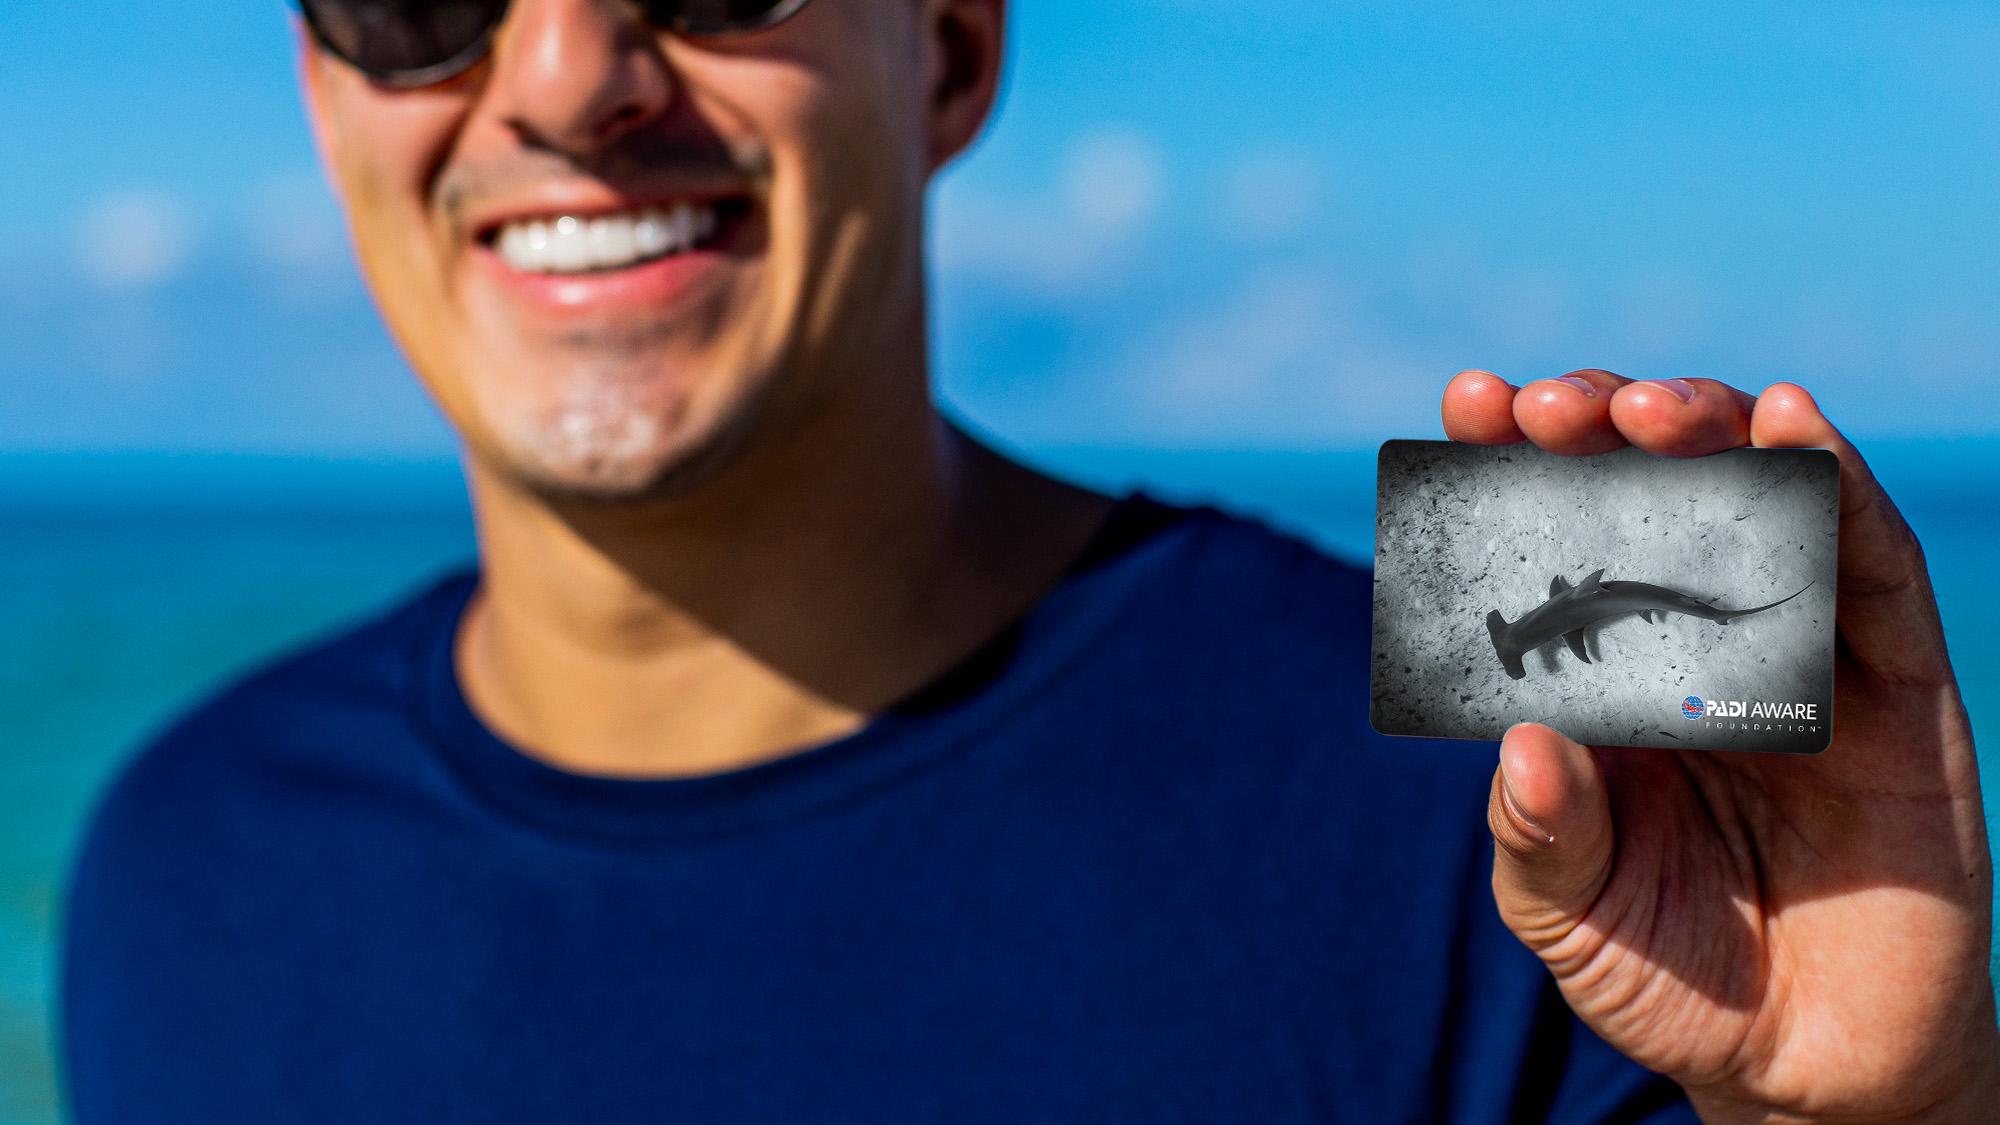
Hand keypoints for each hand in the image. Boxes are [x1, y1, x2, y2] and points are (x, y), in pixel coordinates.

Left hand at [1442, 369, 1999, 1120]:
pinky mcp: (1897, 689)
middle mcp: (1695, 645)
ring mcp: (1798, 657)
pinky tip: (1792, 425)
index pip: (1555, 543)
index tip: (1468, 402)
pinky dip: (1838, 489)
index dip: (1513, 466)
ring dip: (1711, 437)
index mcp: (1604, 678)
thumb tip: (1524, 749)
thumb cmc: (1668, 974)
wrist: (1809, 1066)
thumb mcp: (1570, 914)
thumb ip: (1542, 838)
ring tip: (1645, 410)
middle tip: (1549, 407)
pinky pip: (1873, 570)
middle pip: (1656, 496)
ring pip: (1763, 504)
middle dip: (1604, 432)